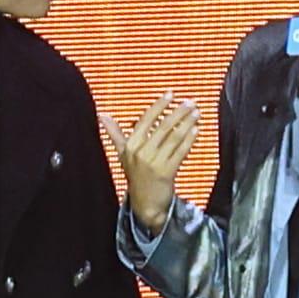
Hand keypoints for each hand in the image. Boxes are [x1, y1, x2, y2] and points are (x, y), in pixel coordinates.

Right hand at [101, 92, 199, 235]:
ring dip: (187, 123)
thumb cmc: (135, 175)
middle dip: (179, 112)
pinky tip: (196, 130)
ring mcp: (154, 163)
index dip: (159, 106)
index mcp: (130, 146)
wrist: (145, 204)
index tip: (170, 94)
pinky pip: (180, 151)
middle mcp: (141, 153)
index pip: (145, 120)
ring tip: (196, 113)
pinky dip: (189, 139)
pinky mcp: (167, 172)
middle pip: (163, 126)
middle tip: (191, 102)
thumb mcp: (123, 154)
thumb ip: (115, 134)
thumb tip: (102, 115)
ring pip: (174, 137)